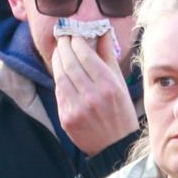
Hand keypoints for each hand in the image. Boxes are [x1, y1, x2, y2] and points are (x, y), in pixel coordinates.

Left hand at [51, 30, 136, 157]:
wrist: (115, 146)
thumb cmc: (121, 112)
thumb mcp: (120, 83)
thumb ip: (108, 56)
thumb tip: (102, 31)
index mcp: (108, 85)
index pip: (85, 54)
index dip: (76, 40)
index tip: (73, 33)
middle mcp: (92, 96)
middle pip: (69, 63)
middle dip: (63, 46)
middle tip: (62, 38)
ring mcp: (77, 109)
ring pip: (60, 77)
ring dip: (57, 61)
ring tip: (59, 52)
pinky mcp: (66, 119)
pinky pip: (59, 93)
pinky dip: (59, 80)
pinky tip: (62, 73)